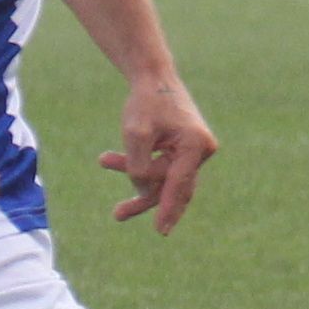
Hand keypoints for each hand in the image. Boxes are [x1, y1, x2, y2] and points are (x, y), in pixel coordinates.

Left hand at [98, 75, 216, 231]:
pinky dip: (140, 169)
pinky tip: (111, 160)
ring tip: (107, 175)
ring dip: (137, 180)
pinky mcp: (184, 152)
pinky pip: (163, 170)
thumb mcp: (135, 134)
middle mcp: (201, 150)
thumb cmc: (145, 102)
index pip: (178, 183)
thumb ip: (139, 166)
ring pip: (165, 180)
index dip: (167, 208)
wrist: (154, 78)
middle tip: (117, 214)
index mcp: (196, 144)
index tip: (160, 230)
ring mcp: (195, 152)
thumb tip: (144, 193)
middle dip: (145, 200)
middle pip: (173, 188)